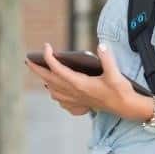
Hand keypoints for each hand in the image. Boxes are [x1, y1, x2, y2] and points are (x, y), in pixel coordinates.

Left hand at [25, 43, 149, 119]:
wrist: (126, 108)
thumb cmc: (120, 91)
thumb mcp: (115, 74)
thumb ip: (107, 59)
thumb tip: (101, 45)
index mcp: (80, 84)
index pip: (58, 69)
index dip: (49, 57)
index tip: (46, 46)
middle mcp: (74, 93)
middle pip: (49, 80)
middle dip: (37, 69)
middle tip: (28, 60)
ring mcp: (76, 100)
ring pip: (53, 91)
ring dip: (45, 81)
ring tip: (41, 72)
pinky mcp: (80, 105)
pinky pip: (61, 100)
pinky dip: (55, 93)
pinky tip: (55, 90)